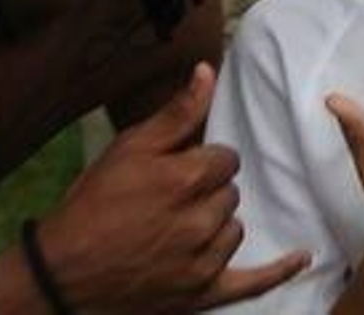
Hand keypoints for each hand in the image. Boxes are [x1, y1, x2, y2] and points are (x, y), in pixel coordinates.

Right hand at [37, 64, 308, 312]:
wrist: (62, 274)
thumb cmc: (92, 204)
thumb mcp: (128, 149)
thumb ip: (176, 114)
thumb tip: (208, 71)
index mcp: (186, 179)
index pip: (225, 157)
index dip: (203, 161)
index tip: (179, 170)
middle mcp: (200, 220)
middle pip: (229, 192)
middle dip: (207, 191)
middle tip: (171, 201)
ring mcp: (204, 261)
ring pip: (234, 228)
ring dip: (216, 223)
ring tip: (178, 227)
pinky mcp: (203, 293)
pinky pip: (253, 282)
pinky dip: (279, 271)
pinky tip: (302, 257)